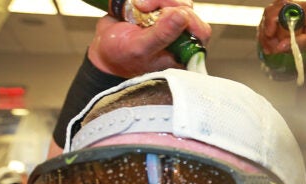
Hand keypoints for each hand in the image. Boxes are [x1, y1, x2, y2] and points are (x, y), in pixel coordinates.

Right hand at [88, 0, 210, 76]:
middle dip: (165, 3)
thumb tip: (182, 17)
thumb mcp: (139, 48)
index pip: (201, 30)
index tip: (165, 14)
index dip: (186, 18)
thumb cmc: (122, 57)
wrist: (105, 49)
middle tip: (142, 7)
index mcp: (184, 53)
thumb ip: (162, 35)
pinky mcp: (162, 9)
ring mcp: (172, 21)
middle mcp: (182, 37)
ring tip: (138, 6)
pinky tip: (137, 4)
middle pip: (187, 9)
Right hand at [258, 0, 305, 79]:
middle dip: (267, 29)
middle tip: (269, 48)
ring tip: (271, 50)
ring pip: (272, 16)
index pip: (284, 5)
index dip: (272, 18)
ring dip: (267, 33)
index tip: (270, 34)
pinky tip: (273, 45)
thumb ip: (303, 43)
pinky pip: (275, 20)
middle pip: (274, 10)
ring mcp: (293, 7)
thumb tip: (280, 46)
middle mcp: (299, 3)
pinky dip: (272, 32)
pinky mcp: (290, 13)